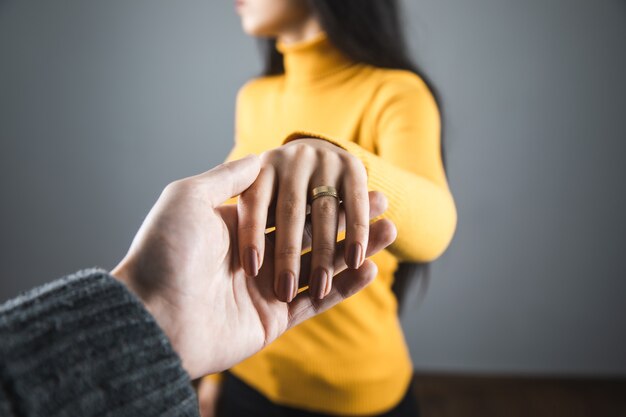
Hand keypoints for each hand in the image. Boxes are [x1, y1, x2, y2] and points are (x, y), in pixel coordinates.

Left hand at [111, 155, 395, 378]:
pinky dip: (345, 286)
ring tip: (389, 231)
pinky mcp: (273, 319)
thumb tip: (259, 157)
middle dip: (349, 218)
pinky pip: (316, 300)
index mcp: (237, 227)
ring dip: (356, 248)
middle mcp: (254, 256)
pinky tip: (370, 267)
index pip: (292, 206)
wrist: (151, 316)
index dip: (324, 193)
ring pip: (321, 265)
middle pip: (313, 233)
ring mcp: (265, 288)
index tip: (354, 179)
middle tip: (384, 204)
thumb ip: (230, 177)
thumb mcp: (189, 198)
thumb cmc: (165, 251)